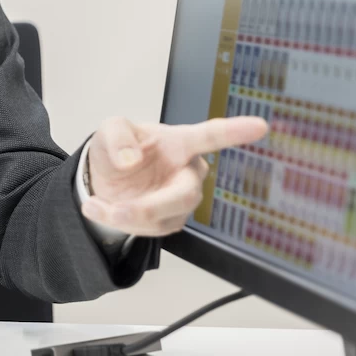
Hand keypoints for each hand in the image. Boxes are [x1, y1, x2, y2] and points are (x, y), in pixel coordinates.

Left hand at [81, 116, 267, 236]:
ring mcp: (180, 199)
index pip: (210, 136)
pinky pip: (149, 229)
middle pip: (186, 195)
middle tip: (117, 211)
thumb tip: (130, 158)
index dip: (234, 131)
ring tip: (96, 206)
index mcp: (179, 142)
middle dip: (151, 207)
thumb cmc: (118, 147)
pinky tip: (101, 210)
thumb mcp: (110, 130)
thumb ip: (117, 136)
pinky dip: (119, 223)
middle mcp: (187, 172)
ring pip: (163, 217)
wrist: (105, 176)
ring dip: (125, 216)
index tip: (260, 125)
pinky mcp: (170, 220)